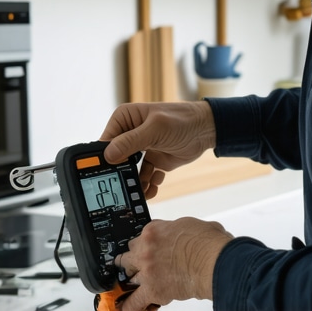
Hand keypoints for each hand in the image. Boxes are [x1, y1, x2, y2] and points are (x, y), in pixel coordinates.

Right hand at [100, 102, 215, 198]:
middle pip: (115, 159)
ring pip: (129, 171)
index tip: (107, 174)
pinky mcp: (153, 160)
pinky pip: (144, 177)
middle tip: (122, 189)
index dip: (104, 158)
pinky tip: (154, 187)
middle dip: (120, 174)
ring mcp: (141, 148)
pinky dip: (148, 184)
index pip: (106, 141)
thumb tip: (109, 155)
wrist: (207, 129)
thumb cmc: (183, 120)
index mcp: (125, 119)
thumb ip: (131, 141)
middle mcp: (130, 133)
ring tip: (141, 192)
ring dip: (134, 183)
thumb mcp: (155, 129)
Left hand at [116, 218, 233, 310]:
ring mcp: (147, 269)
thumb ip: (175, 231)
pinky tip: (128, 308)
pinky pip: (133, 302)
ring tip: (135, 286)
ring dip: (134, 280)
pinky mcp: (152, 290)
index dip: (145, 244)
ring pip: (128, 276)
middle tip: (140, 265)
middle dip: (134, 260)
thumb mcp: (188, 224)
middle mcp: (146, 248)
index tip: (147, 248)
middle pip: (129, 255)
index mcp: (154, 230)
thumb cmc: (207, 242)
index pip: (140, 237)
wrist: (213, 260)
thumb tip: (180, 235)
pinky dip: (130, 307)